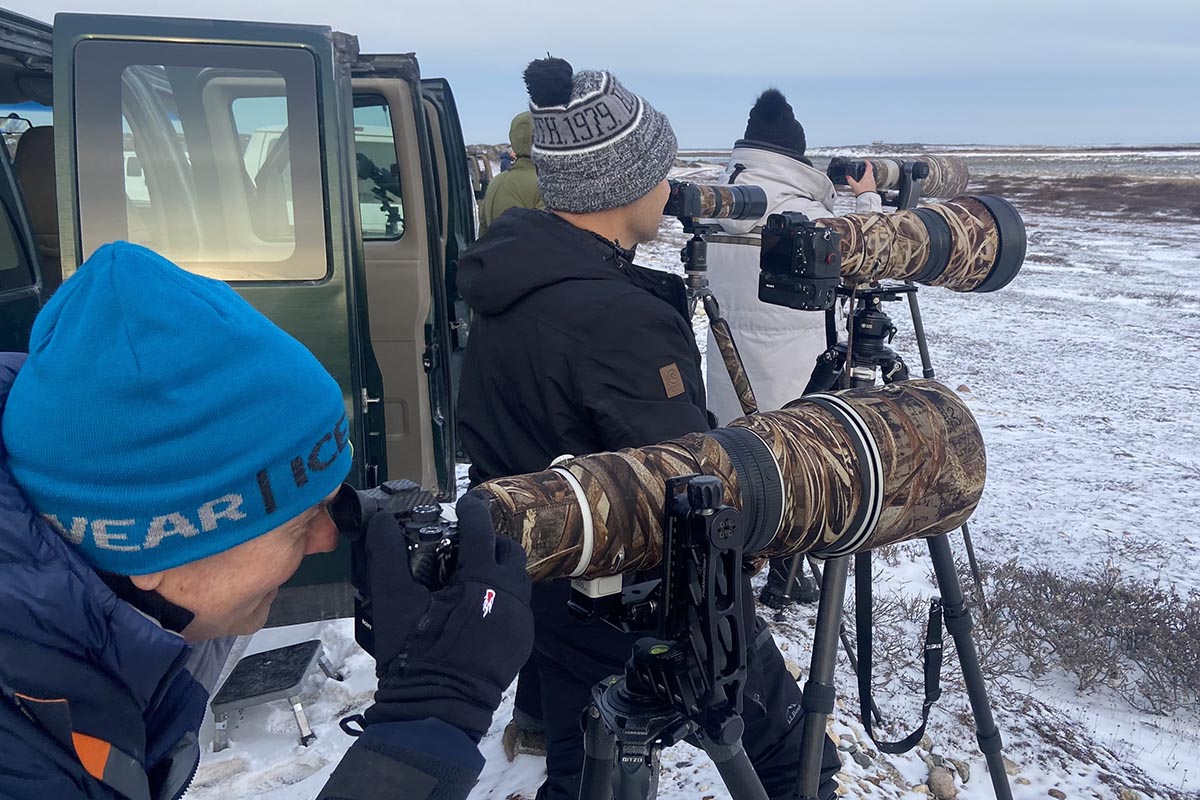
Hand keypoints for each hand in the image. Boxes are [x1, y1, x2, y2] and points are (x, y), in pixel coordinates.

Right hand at [363, 492, 532, 739]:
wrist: (438, 708)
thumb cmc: (414, 655)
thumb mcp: (393, 601)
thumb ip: (386, 554)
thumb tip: (380, 519)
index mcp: (482, 580)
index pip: (481, 529)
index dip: (472, 510)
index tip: (463, 502)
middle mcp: (511, 594)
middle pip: (508, 551)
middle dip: (489, 541)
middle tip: (465, 544)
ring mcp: (521, 620)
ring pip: (518, 578)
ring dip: (498, 568)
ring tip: (471, 574)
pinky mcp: (522, 640)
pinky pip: (518, 605)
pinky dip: (502, 596)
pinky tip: (478, 606)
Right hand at [846, 160, 876, 196]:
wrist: (868, 200)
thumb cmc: (863, 192)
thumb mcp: (855, 185)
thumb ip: (850, 181)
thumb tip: (847, 177)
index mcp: (868, 176)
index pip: (869, 166)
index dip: (867, 162)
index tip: (866, 160)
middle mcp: (872, 179)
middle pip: (871, 171)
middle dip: (868, 168)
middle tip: (865, 167)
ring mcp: (873, 183)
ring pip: (871, 176)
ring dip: (868, 174)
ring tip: (865, 175)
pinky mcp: (873, 188)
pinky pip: (871, 182)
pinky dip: (868, 180)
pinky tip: (865, 183)